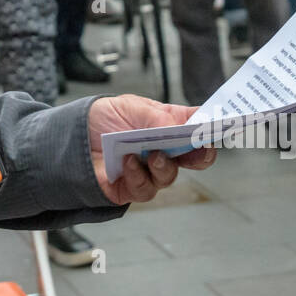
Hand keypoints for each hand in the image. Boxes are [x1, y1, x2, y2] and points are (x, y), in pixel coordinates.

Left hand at [88, 95, 215, 204]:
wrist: (71, 139)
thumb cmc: (103, 119)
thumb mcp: (130, 107)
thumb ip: (157, 118)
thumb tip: (179, 129)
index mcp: (168, 124)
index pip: (199, 125)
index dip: (215, 126)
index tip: (223, 126)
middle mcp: (164, 149)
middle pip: (196, 156)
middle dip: (203, 154)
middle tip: (201, 147)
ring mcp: (151, 170)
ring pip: (171, 175)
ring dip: (164, 165)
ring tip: (152, 155)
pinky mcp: (134, 188)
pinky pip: (146, 188)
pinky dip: (139, 175)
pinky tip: (128, 163)